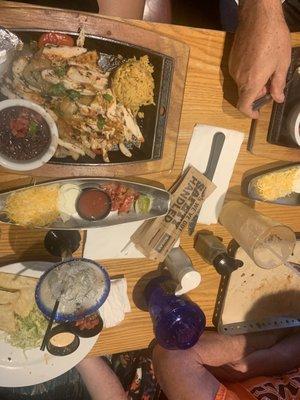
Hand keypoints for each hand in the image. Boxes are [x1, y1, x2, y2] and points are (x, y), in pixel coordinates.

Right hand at [229, 0, 290, 118]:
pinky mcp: (232, 60)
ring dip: (252, 84)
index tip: (256, 113)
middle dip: (256, 95)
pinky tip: (258, 63)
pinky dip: (248, 75)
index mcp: (252, 82)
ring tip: (266, 71)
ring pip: (242, 84)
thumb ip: (278, 84)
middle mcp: (240, 78)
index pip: (244, 106)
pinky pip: (239, 74)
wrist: (259, 17)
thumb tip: (278, 98)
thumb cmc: (273, 38)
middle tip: (269, 87)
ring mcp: (234, 68)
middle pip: (244, 95)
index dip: (249, 113)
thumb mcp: (282, 63)